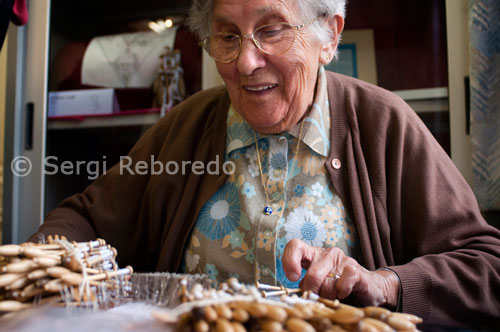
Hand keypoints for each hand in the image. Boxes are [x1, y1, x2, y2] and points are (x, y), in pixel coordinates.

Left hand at [282, 239, 399, 307]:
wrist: (370, 288)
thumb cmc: (337, 286)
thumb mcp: (317, 284)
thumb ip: (305, 285)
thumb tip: (296, 292)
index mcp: (313, 254)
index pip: (295, 246)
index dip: (290, 260)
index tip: (293, 277)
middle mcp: (326, 253)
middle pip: (311, 274)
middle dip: (313, 292)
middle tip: (318, 296)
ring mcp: (341, 259)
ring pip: (326, 284)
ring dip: (328, 295)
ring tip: (335, 293)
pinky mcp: (354, 269)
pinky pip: (341, 285)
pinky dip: (341, 293)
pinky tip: (345, 292)